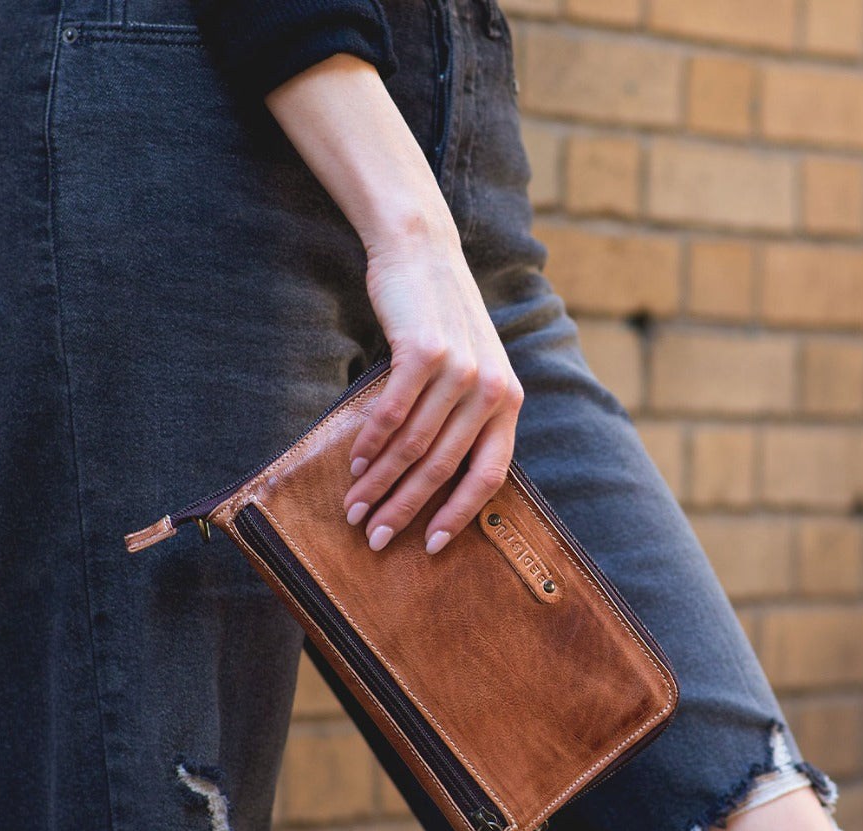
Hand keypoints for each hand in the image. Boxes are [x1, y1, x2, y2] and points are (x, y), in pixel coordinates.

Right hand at [343, 221, 523, 552]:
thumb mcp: (471, 369)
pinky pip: (391, 413)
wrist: (422, 252)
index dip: (459, 515)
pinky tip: (354, 465)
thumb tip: (432, 481)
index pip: (488, 475)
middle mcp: (491, 389)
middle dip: (405, 508)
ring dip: (379, 483)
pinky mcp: (424, 352)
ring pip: (413, 446)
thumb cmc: (440, 321)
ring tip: (354, 507)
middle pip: (442, 468)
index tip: (431, 547)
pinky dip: (369, 444)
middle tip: (375, 537)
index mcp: (508, 401)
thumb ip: (464, 417)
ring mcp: (460, 370)